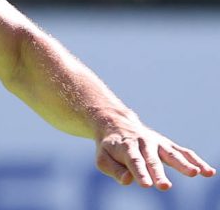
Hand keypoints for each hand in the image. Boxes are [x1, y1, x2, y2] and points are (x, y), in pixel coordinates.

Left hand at [95, 118, 215, 189]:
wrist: (117, 124)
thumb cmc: (110, 148)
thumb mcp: (103, 159)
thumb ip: (114, 170)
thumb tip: (127, 181)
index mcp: (126, 147)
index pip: (134, 162)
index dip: (140, 173)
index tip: (146, 185)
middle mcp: (144, 144)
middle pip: (152, 160)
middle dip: (158, 173)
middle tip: (165, 186)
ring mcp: (158, 144)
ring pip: (172, 154)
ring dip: (183, 164)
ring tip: (195, 173)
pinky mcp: (168, 145)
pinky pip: (184, 153)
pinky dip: (196, 161)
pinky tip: (208, 172)